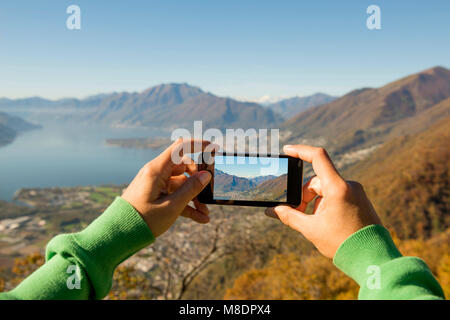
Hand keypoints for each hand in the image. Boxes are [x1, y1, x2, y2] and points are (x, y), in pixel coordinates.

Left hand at [122, 139, 212, 237]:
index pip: (180, 148)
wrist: (120, 235)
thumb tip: (206, 175)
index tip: (214, 148)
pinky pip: (175, 195)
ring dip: (195, 197)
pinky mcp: (156, 195)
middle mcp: (156, 173)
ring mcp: (156, 184)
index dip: (198, 145)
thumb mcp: (172, 206)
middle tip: (209, 193)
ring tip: (206, 213)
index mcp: (157, 170)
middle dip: (199, 180)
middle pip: (184, 167)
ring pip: (182, 184)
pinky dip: (187, 205)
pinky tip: (200, 218)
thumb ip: (191, 189)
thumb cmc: (144, 220)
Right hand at [265, 145, 381, 257]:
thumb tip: (272, 210)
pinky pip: (336, 195)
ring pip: (326, 189)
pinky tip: (324, 222)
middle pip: (317, 181)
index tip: (287, 151)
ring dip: (314, 202)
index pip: (318, 157)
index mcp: (338, 188)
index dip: (300, 150)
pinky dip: (325, 204)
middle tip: (296, 214)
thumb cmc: (342, 244)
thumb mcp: (311, 229)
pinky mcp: (359, 200)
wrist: (373, 259)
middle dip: (303, 196)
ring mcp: (356, 192)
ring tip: (312, 223)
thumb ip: (289, 216)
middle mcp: (349, 185)